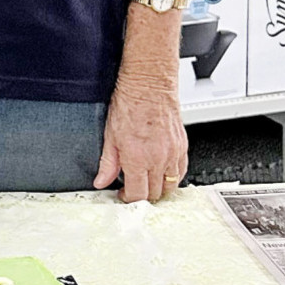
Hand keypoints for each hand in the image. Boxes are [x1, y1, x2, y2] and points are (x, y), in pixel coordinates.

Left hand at [94, 75, 186, 203]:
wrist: (149, 85)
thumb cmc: (129, 104)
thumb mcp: (109, 135)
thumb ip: (107, 163)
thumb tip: (101, 181)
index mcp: (137, 158)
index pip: (137, 194)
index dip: (128, 199)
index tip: (123, 194)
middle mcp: (158, 158)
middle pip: (155, 194)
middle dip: (143, 195)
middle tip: (133, 187)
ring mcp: (173, 153)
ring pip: (171, 186)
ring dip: (159, 188)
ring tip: (147, 181)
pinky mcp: (182, 147)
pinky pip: (181, 171)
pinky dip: (172, 176)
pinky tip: (162, 172)